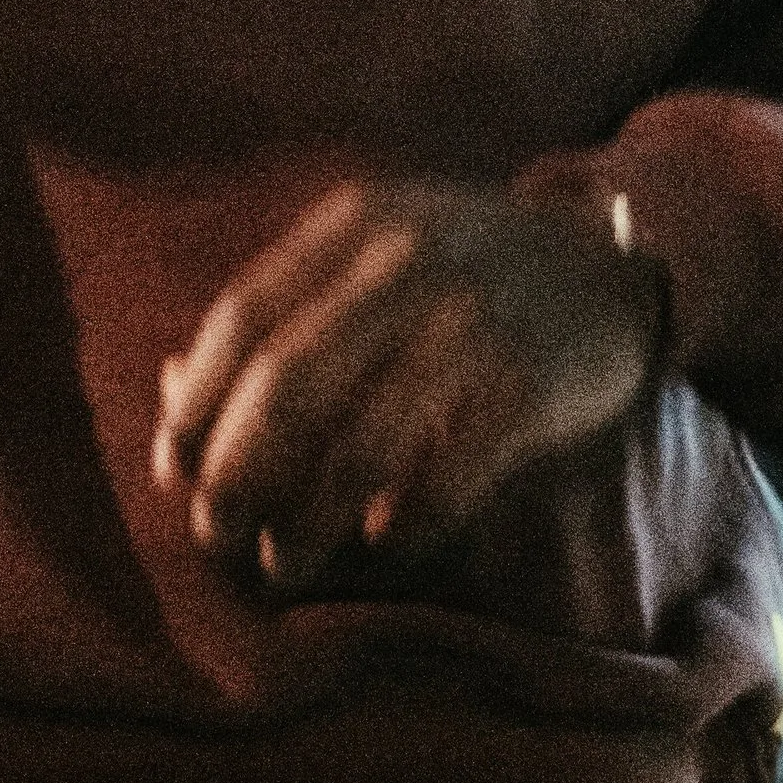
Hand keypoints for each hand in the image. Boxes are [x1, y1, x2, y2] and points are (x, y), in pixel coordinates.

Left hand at [151, 178, 665, 594]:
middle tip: (214, 534)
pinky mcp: (533, 381)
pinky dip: (402, 518)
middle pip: (290, 381)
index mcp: (356, 221)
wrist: (616, 261)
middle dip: (238, 471)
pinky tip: (378, 542)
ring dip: (308, 517)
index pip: (244, 314)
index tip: (172, 469)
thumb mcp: (375, 255)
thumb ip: (284, 312)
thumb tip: (166, 394)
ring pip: (362, 438)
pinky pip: (448, 471)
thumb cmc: (467, 272)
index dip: (197, 400)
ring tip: (282, 562)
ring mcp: (476, 318)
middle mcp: (409, 258)